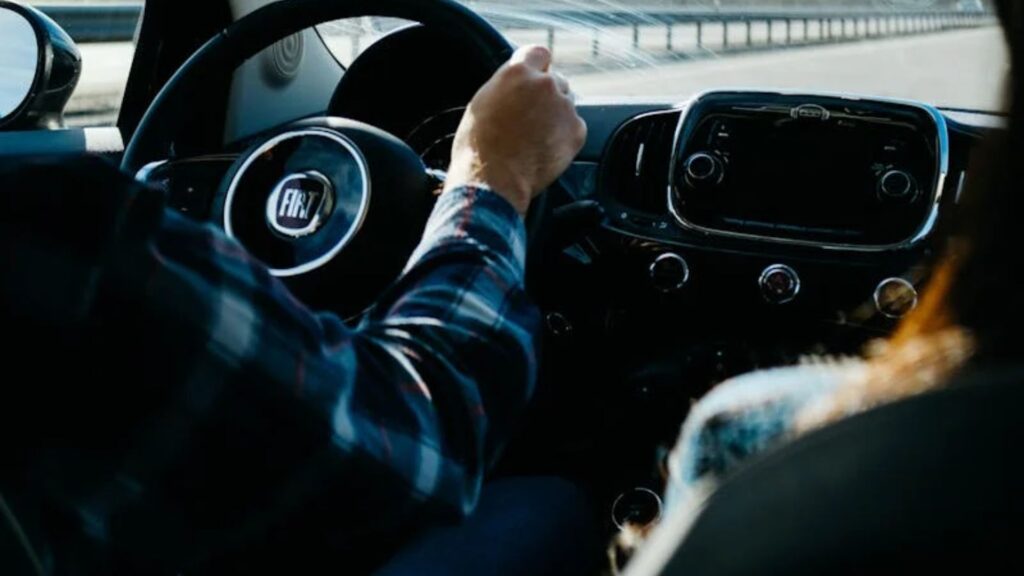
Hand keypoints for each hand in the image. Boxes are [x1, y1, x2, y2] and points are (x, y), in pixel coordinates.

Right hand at [445, 45, 587, 214]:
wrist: (493, 180)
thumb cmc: (479, 146)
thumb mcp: (482, 102)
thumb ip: (506, 84)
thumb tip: (518, 81)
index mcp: (518, 72)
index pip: (540, 54)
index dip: (537, 68)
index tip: (534, 80)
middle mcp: (545, 84)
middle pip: (556, 81)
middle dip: (546, 96)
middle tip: (530, 119)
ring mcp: (564, 107)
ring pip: (566, 104)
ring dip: (556, 116)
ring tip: (533, 138)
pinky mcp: (576, 131)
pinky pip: (575, 126)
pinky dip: (564, 136)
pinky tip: (544, 149)